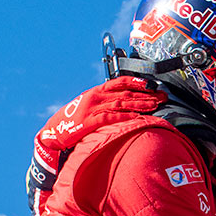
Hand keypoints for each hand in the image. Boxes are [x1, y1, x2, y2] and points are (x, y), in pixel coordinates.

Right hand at [29, 77, 164, 189]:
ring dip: (139, 104)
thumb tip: (124, 103)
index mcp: (96, 91)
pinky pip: (110, 118)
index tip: (152, 84)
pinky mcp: (89, 122)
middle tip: (162, 97)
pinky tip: (136, 117)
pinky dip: (124, 117)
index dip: (137, 82)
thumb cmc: (73, 121)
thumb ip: (104, 103)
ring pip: (121, 104)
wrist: (53, 133)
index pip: (120, 82)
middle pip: (125, 93)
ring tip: (154, 105)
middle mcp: (96, 97)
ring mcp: (92, 108)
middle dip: (145, 94)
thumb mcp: (88, 106)